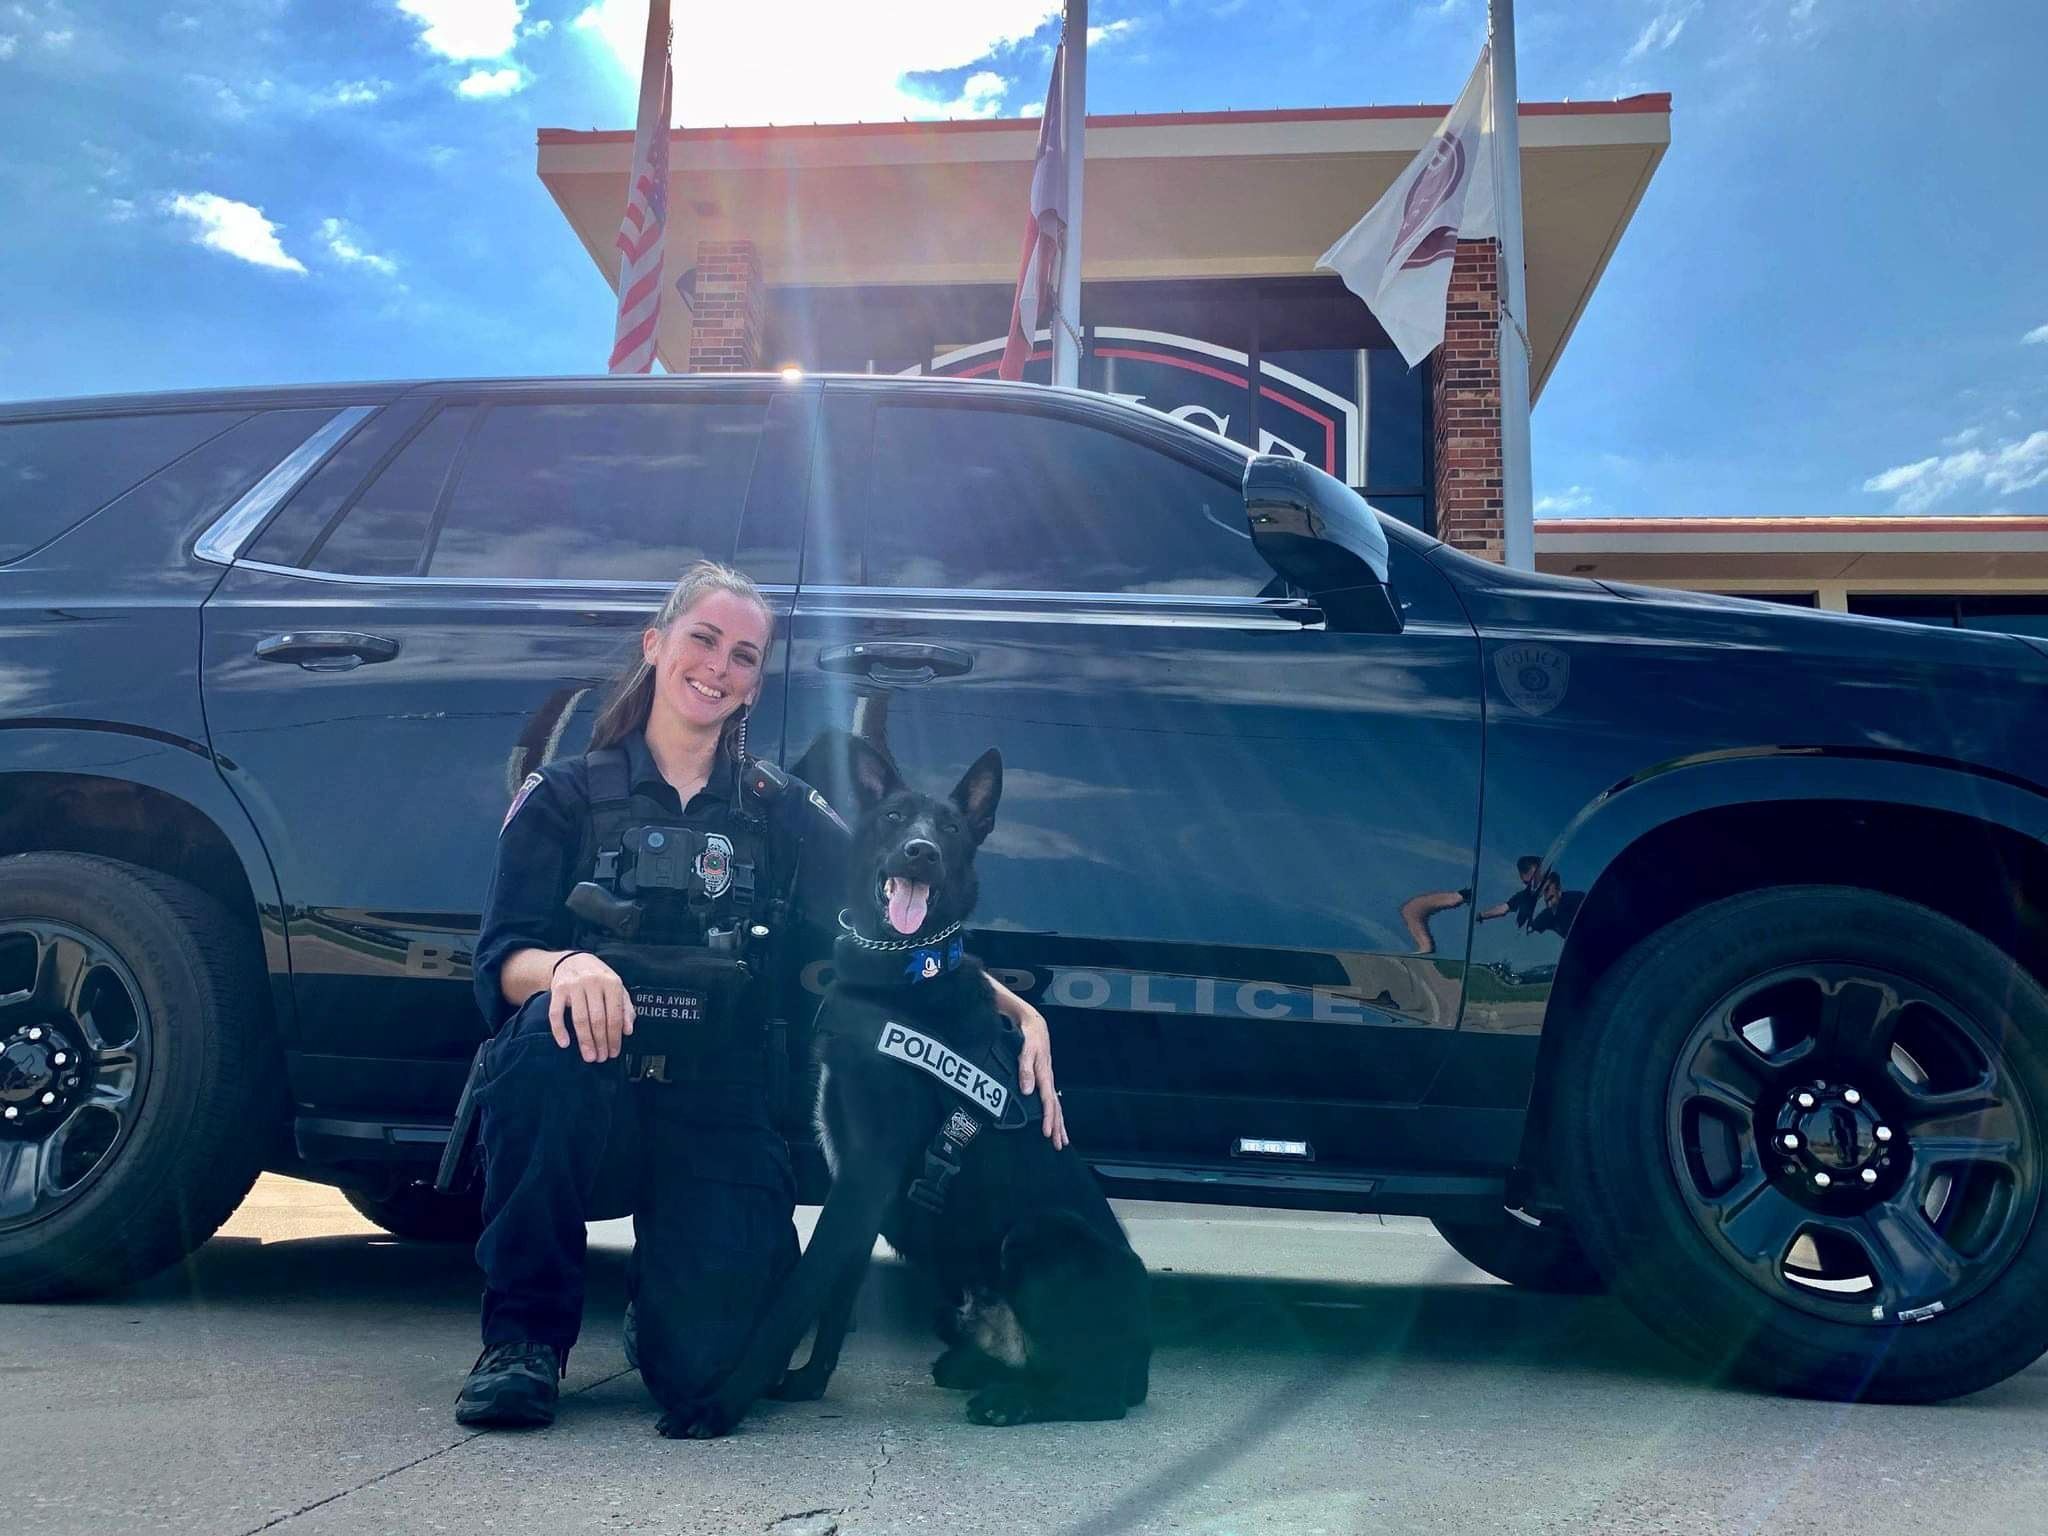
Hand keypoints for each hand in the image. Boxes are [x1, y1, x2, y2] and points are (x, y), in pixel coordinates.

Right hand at [548, 952, 633, 1062]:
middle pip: (598, 1019)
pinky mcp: (558, 989)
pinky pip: (556, 1013)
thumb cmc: (599, 979)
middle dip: (600, 1042)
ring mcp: (574, 986)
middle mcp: (593, 983)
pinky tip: (565, 1044)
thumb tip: (628, 1030)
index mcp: (612, 983)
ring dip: (585, 1041)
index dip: (615, 1037)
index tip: (614, 1052)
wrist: (574, 960)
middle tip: (601, 1058)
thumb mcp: (617, 989)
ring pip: (579, 1019)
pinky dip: (559, 1030)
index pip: (615, 1015)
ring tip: (589, 1056)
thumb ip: (625, 1008)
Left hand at [1015, 1008, 1067, 1149]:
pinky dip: (1055, 1113)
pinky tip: (1055, 1121)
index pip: (1048, 1101)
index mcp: (1044, 1074)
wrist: (1033, 1024)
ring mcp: (1047, 1079)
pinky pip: (1051, 1100)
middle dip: (1058, 1127)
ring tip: (1061, 1139)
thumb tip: (1027, 1090)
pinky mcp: (1044, 1078)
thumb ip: (1025, 1069)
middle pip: (1056, 1108)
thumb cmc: (1029, 1035)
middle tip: (1059, 1145)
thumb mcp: (1025, 1049)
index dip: (1048, 1119)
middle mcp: (1048, 1079)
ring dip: (1058, 1123)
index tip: (1048, 1134)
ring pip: (1056, 1105)